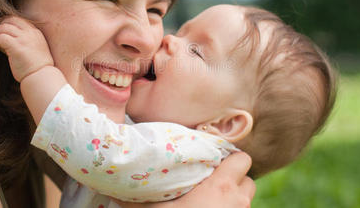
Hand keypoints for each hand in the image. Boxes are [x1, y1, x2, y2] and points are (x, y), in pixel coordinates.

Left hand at [0, 16, 53, 81]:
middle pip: (10, 20)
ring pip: (3, 27)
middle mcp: (30, 33)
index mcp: (36, 33)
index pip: (19, 19)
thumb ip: (23, 42)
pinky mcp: (16, 46)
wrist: (41, 77)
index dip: (7, 21)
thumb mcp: (34, 50)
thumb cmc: (36, 68)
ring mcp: (24, 39)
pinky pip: (0, 38)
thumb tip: (5, 40)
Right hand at [113, 152, 254, 207]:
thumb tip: (110, 184)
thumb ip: (134, 195)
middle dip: (234, 178)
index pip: (243, 159)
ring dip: (233, 197)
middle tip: (212, 180)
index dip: (230, 158)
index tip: (212, 160)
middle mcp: (237, 202)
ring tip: (209, 199)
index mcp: (221, 188)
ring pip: (245, 199)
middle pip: (248, 179)